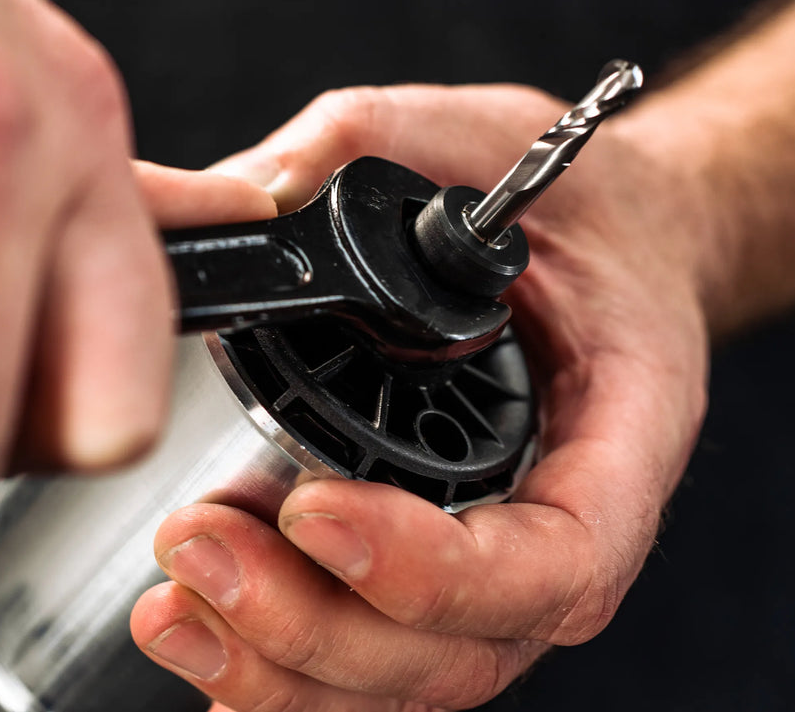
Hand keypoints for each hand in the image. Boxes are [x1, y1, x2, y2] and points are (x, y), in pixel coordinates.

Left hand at [130, 84, 711, 708]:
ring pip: (403, 681)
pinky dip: (284, 680)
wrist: (617, 251)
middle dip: (314, 626)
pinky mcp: (439, 578)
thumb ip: (367, 143)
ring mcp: (502, 571)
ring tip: (175, 605)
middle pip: (455, 650)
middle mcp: (565, 528)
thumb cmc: (576, 210)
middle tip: (197, 550)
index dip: (430, 569)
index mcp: (619, 436)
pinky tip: (206, 649)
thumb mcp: (484, 137)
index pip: (553, 561)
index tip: (314, 510)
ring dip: (280, 668)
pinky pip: (372, 667)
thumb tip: (241, 199)